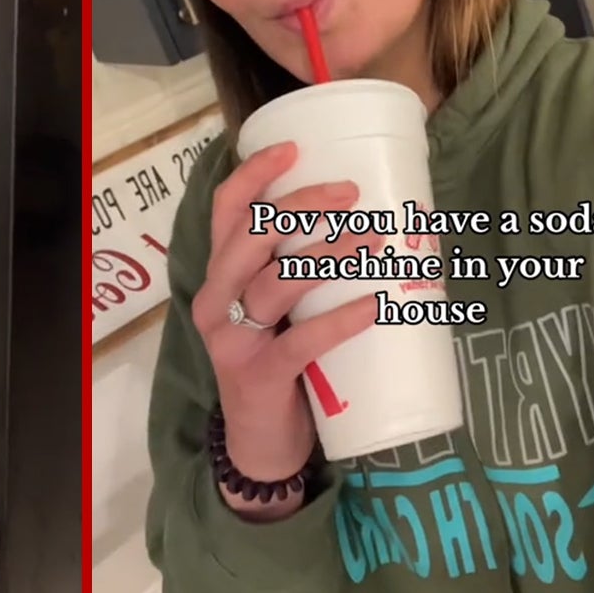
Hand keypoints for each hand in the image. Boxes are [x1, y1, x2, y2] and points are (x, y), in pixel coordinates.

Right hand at [193, 142, 379, 512]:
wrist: (261, 443)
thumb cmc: (278, 362)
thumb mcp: (276, 310)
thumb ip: (299, 272)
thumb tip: (370, 222)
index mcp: (218, 275)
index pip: (226, 211)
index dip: (255, 175)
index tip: (295, 149)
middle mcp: (215, 298)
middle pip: (252, 236)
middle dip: (302, 207)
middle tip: (352, 194)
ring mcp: (233, 338)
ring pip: (278, 281)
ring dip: (329, 253)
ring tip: (374, 238)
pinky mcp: (259, 374)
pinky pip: (303, 341)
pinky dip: (343, 319)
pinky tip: (378, 305)